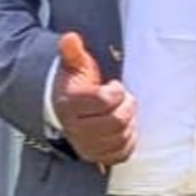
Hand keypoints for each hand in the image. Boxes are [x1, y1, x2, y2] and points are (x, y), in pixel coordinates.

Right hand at [50, 30, 135, 164]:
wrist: (66, 109)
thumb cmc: (76, 84)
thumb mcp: (74, 64)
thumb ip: (72, 51)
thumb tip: (70, 38)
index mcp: (70, 103)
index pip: (104, 100)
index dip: (116, 91)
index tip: (114, 85)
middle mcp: (76, 129)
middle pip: (117, 121)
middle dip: (126, 106)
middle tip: (123, 98)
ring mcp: (86, 146)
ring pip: (122, 138)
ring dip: (129, 122)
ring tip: (122, 111)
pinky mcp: (97, 157)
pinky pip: (122, 153)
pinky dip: (128, 139)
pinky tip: (124, 127)